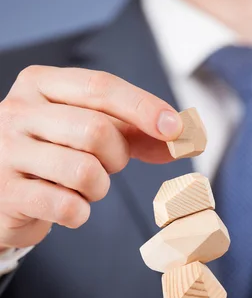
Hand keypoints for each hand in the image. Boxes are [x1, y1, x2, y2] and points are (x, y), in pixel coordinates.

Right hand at [0, 66, 182, 250]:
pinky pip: (67, 206)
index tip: (176, 129)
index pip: (101, 87)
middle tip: (107, 166)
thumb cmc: (53, 158)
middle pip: (97, 130)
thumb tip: (186, 138)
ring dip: (98, 188)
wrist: (3, 193)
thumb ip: (134, 132)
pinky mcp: (7, 192)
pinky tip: (66, 207)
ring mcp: (7, 152)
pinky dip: (79, 212)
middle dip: (116, 157)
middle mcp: (18, 111)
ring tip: (82, 187)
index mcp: (40, 85)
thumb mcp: (88, 133)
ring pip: (85, 171)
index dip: (143, 108)